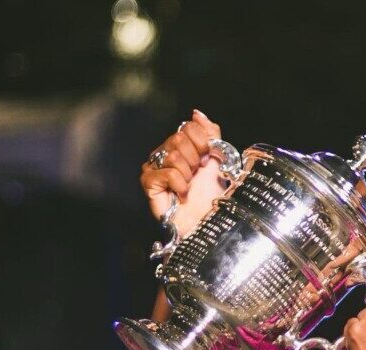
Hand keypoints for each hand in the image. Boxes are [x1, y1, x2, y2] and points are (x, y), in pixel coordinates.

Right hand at [139, 109, 227, 236]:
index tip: (207, 161)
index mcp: (181, 146)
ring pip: (173, 154)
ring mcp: (154, 167)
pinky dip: (179, 184)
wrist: (206, 221)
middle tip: (196, 176)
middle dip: (195, 159)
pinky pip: (166, 172)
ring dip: (188, 174)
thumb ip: (211, 134)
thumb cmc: (212, 196)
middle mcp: (164, 153)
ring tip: (188, 187)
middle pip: (179, 138)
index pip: (189, 127)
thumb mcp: (218, 159)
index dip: (203, 144)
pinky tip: (181, 194)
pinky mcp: (148, 182)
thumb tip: (196, 113)